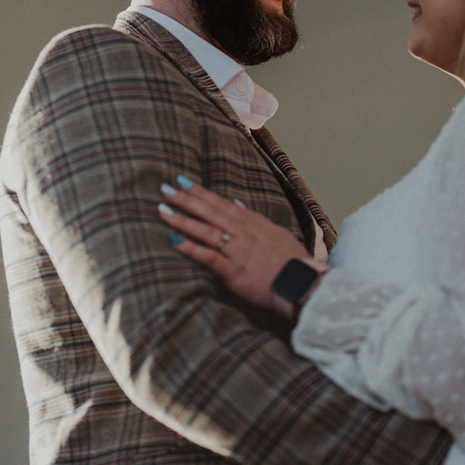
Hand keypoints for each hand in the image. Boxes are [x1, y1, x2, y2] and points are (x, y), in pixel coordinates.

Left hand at [158, 176, 315, 310]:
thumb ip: (254, 219)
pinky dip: (191, 248)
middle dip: (186, 199)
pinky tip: (174, 241)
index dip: (201, 192)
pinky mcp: (234, 270)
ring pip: (206, 230)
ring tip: (163, 210)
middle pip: (210, 212)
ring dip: (183, 219)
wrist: (302, 283)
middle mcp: (243, 232)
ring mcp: (238, 250)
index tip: (183, 181)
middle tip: (166, 189)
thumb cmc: (291, 261)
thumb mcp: (275, 232)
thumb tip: (237, 204)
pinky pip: (209, 257)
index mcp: (252, 223)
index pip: (222, 203)